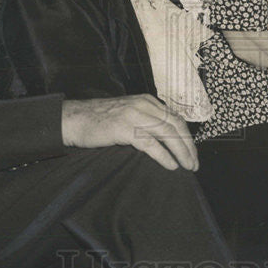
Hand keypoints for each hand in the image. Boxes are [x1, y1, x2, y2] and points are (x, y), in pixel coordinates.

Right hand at [61, 95, 198, 170]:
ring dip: (181, 151)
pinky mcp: (124, 128)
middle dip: (188, 145)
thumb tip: (166, 141)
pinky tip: (171, 165)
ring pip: (167, 132)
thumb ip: (145, 121)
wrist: (73, 119)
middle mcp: (144, 105)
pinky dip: (164, 155)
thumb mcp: (128, 114)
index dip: (187, 136)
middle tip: (194, 163)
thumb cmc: (99, 120)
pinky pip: (150, 143)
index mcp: (147, 101)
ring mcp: (134, 115)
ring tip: (187, 165)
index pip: (175, 118)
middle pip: (175, 124)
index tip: (192, 152)